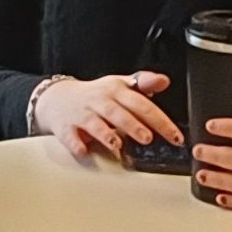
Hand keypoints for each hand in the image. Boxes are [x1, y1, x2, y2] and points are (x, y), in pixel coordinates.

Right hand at [34, 70, 179, 160]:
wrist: (57, 98)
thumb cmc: (95, 96)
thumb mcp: (120, 85)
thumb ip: (144, 84)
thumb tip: (165, 81)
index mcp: (116, 90)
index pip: (142, 104)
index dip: (160, 120)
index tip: (174, 136)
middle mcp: (100, 101)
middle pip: (118, 113)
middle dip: (133, 125)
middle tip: (148, 138)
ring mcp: (81, 114)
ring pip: (95, 123)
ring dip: (106, 133)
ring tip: (117, 144)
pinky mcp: (65, 127)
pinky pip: (70, 136)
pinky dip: (76, 144)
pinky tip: (84, 151)